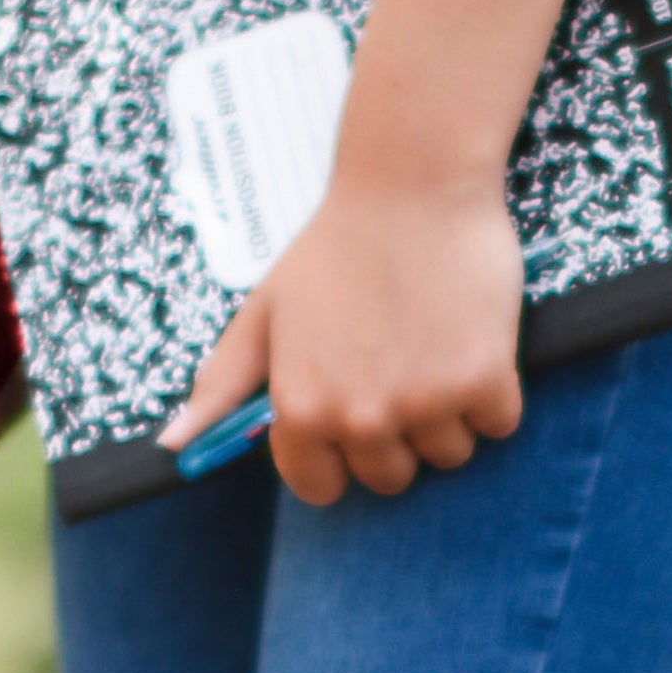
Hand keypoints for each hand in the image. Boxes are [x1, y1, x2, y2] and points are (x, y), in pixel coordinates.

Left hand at [164, 167, 525, 506]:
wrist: (414, 184)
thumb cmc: (336, 246)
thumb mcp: (265, 311)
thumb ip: (222, 383)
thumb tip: (174, 443)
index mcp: (301, 406)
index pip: (320, 487)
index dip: (339, 457)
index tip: (354, 422)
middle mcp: (360, 416)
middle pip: (390, 478)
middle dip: (397, 436)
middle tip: (400, 367)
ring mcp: (424, 403)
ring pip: (448, 454)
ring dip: (449, 414)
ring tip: (436, 347)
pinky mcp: (483, 383)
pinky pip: (497, 425)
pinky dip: (494, 392)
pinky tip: (473, 340)